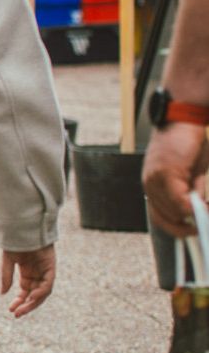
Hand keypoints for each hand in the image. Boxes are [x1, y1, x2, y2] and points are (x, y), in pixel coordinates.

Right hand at [0, 246, 55, 317]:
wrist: (23, 229)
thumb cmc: (15, 242)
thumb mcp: (8, 262)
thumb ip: (6, 277)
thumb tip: (3, 294)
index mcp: (27, 274)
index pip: (25, 293)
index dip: (19, 302)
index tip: (11, 310)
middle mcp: (37, 275)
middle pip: (35, 295)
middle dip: (27, 306)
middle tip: (17, 314)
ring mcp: (45, 272)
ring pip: (42, 293)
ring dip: (33, 302)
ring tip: (23, 308)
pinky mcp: (51, 268)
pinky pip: (48, 284)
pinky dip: (41, 292)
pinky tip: (32, 296)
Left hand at [143, 123, 208, 238]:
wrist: (183, 119)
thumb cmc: (189, 144)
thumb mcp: (191, 174)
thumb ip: (191, 192)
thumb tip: (197, 212)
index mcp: (153, 185)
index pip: (159, 216)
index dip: (176, 229)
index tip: (192, 233)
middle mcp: (150, 183)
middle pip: (166, 217)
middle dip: (186, 225)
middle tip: (204, 224)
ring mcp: (155, 178)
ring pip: (173, 211)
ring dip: (193, 215)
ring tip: (206, 210)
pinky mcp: (166, 173)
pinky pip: (179, 199)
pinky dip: (193, 206)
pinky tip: (204, 204)